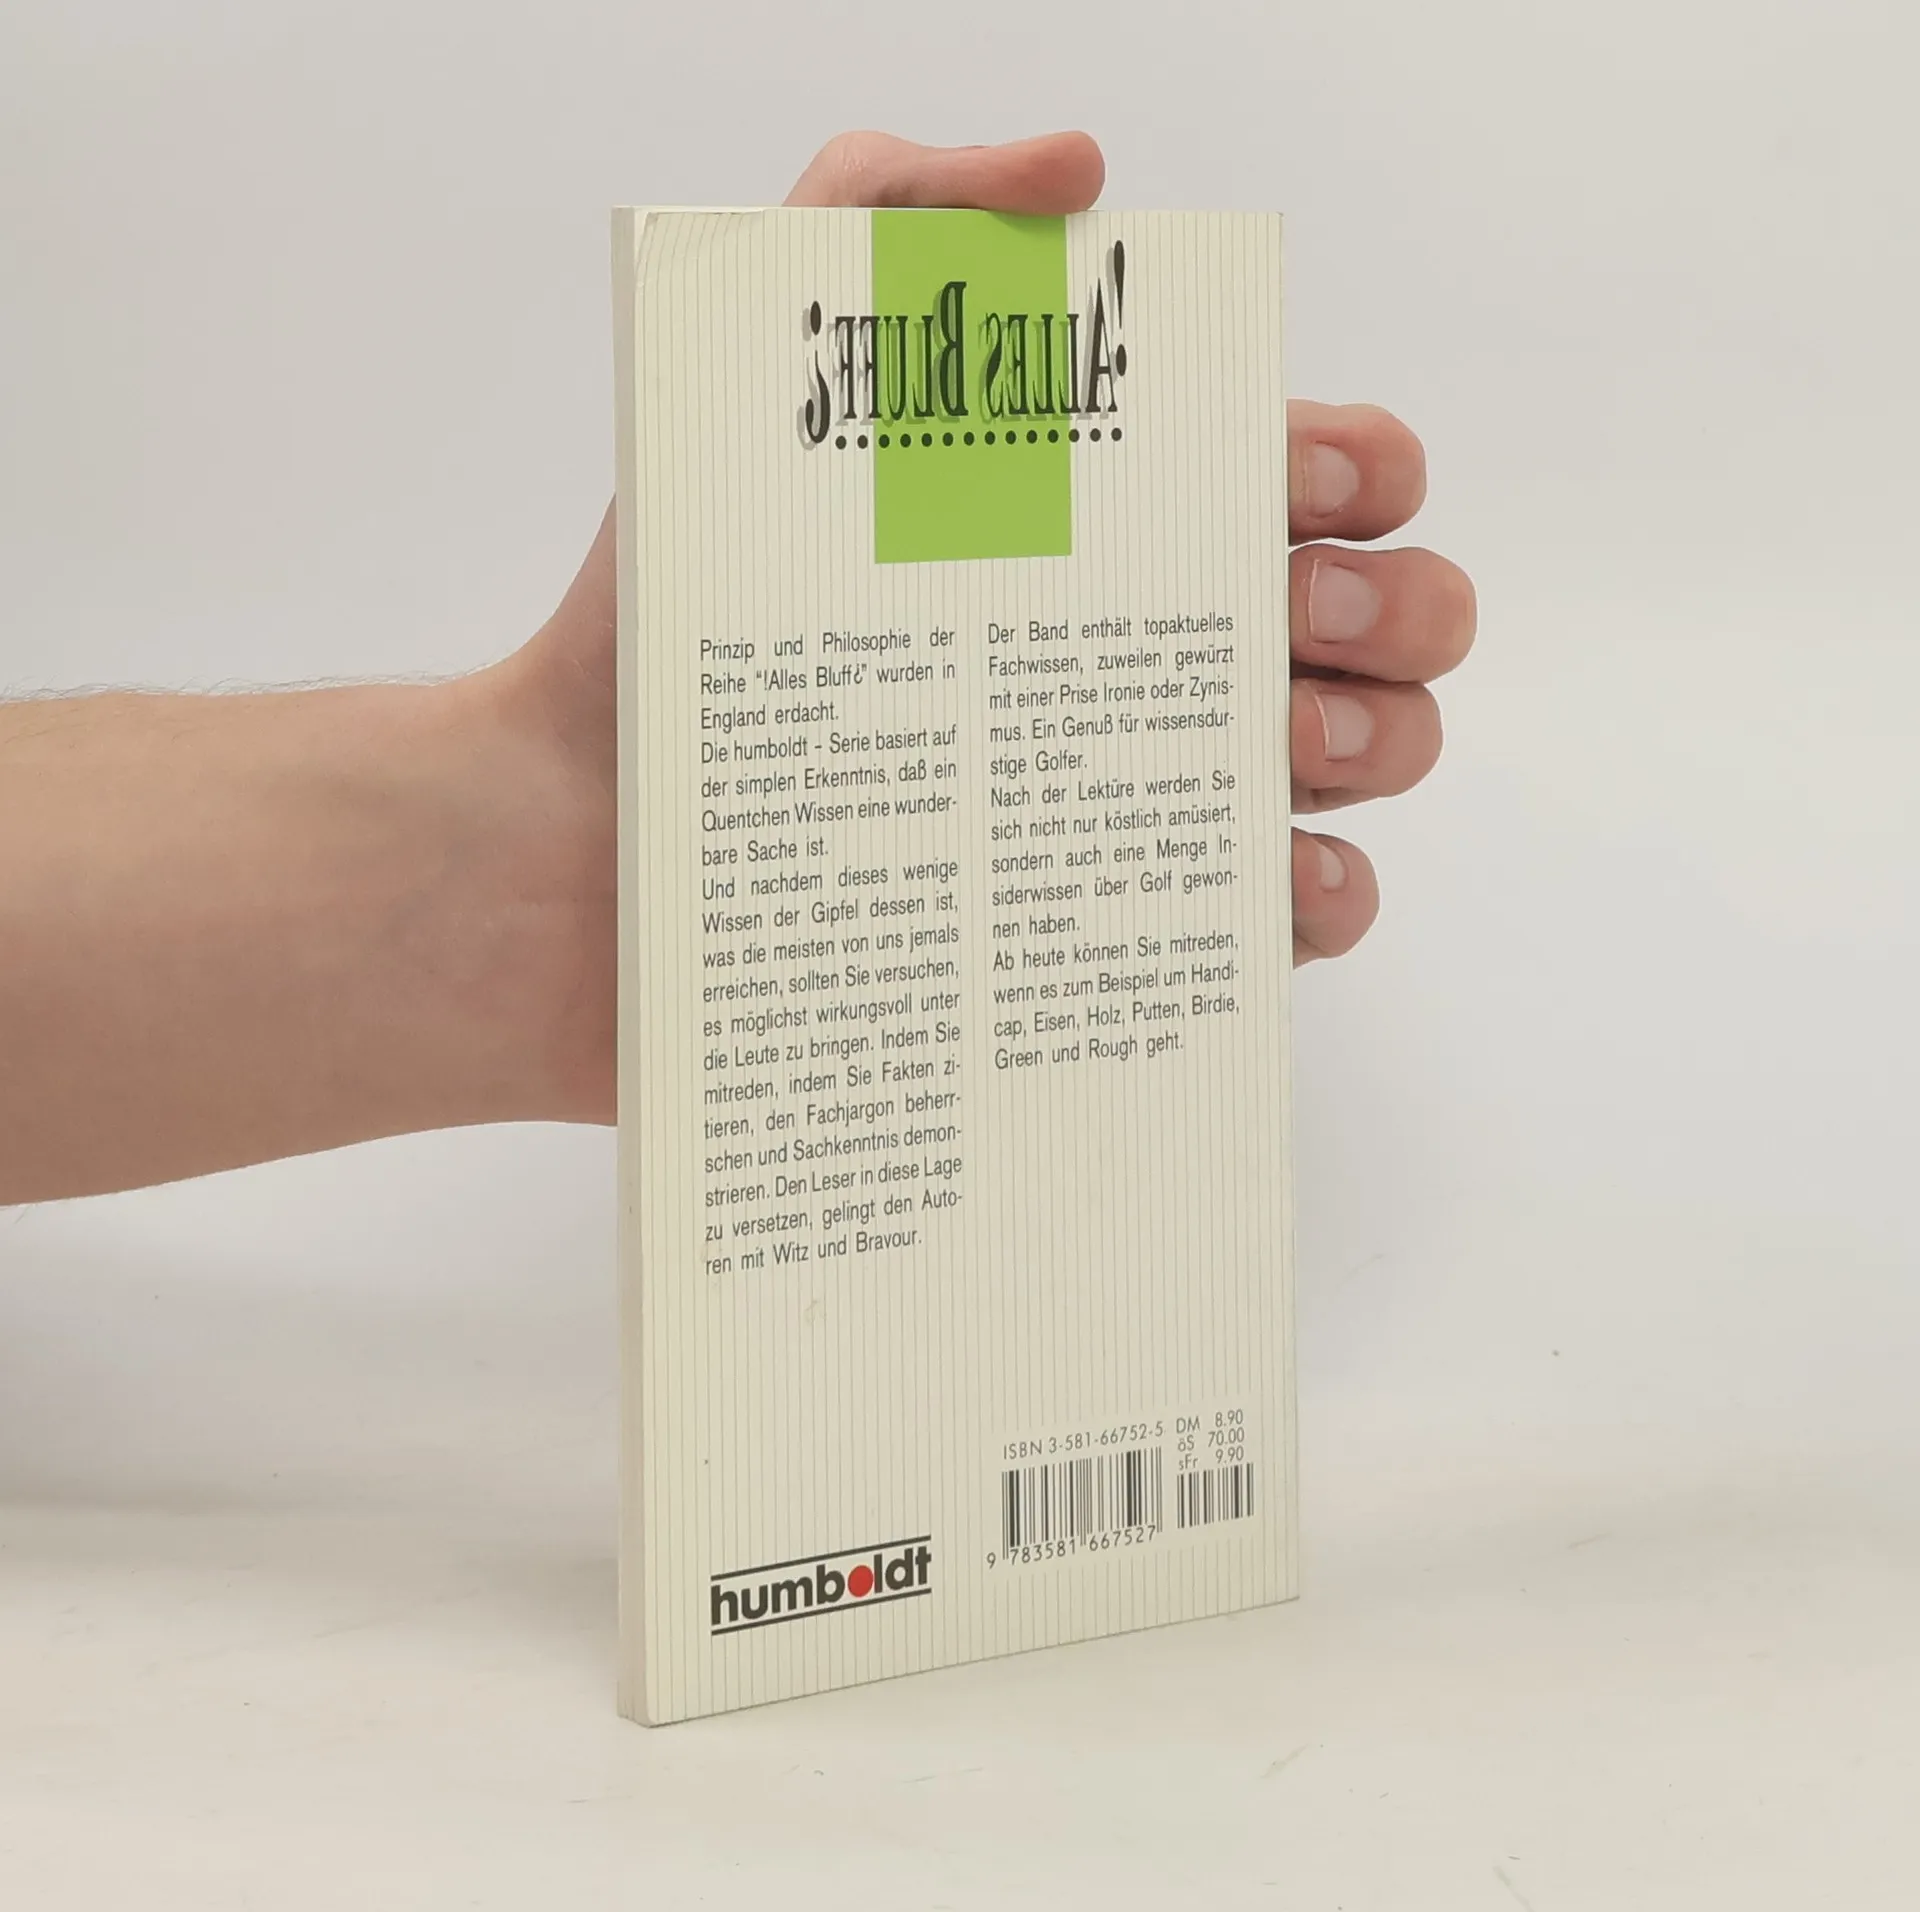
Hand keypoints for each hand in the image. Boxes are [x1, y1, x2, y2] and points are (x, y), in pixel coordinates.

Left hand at [489, 130, 1475, 1119]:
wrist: (561, 854)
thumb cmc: (653, 625)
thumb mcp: (750, 374)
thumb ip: (889, 213)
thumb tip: (1078, 170)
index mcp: (1097, 525)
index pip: (1316, 473)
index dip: (1356, 464)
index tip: (1295, 485)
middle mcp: (1134, 658)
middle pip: (1380, 620)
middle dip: (1391, 608)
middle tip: (1280, 622)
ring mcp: (1128, 800)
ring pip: (1362, 763)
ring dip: (1374, 743)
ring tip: (1268, 742)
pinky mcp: (1098, 935)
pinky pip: (1282, 928)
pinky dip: (1320, 904)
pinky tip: (1268, 882)